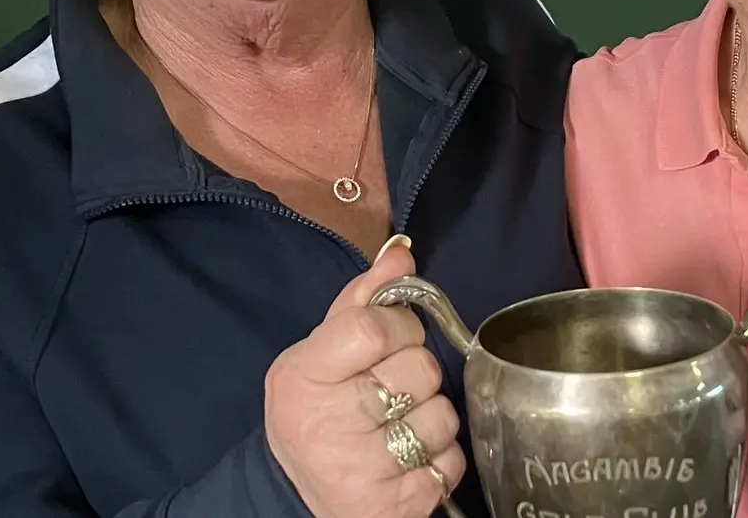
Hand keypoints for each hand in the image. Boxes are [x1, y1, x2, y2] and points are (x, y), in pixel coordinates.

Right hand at [264, 236, 463, 517]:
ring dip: (432, 415)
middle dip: (417, 370)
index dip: (397, 326)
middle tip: (390, 386)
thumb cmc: (315, 411)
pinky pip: (452, 459)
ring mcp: (362, 471)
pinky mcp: (396, 506)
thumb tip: (401, 254)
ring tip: (398, 424)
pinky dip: (440, 455)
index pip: (373, 327)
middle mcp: (327, 426)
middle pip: (419, 368)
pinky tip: (408, 457)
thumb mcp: (320, 351)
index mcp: (302, 378)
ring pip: (443, 414)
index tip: (390, 337)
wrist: (295, 497)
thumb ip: (362, 300)